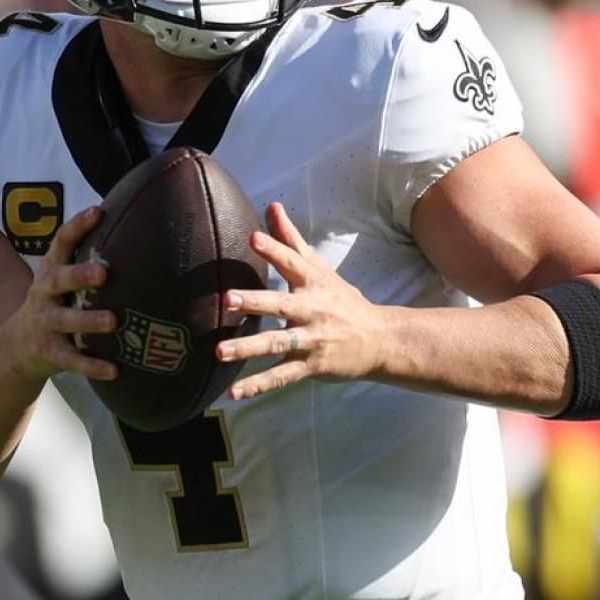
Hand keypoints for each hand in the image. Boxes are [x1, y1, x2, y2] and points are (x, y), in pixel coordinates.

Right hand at [0, 205, 118, 383]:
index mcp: (50, 271)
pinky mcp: (50, 353)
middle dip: (79, 275)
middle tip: (103, 274)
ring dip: (88, 321)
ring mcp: (45, 325)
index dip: (77, 226)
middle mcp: (44, 295)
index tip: (98, 210)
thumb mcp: (61, 279)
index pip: (61, 242)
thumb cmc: (55, 304)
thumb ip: (86, 261)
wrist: (18, 346)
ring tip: (112, 322)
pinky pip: (72, 360)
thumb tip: (135, 229)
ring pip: (65, 322)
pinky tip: (114, 370)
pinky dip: (92, 366)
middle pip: (58, 280)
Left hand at [217, 201, 387, 399]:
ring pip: (278, 344)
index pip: (292, 262)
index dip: (274, 250)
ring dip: (248, 349)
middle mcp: (312, 310)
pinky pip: (282, 376)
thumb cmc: (342, 301)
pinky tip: (233, 394)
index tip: (253, 237)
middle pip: (282, 305)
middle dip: (255, 302)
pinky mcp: (312, 365)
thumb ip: (291, 239)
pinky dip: (258, 385)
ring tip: (219, 352)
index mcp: (313, 283)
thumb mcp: (319, 269)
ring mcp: (312, 340)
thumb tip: (272, 206)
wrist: (380, 339)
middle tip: (228, 299)